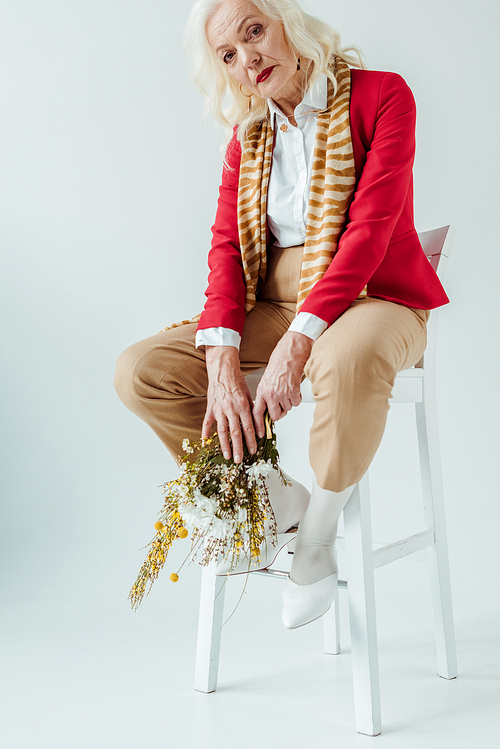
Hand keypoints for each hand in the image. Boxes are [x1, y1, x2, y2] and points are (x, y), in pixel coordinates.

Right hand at [202, 346, 256, 462]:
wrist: (223, 370)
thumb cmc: (237, 381)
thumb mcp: (249, 394)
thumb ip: (252, 410)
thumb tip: (258, 424)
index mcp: (242, 406)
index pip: (248, 427)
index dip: (251, 440)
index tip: (253, 450)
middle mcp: (231, 409)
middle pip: (235, 432)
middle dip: (238, 448)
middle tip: (239, 460)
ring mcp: (219, 410)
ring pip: (222, 431)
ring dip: (225, 445)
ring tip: (227, 456)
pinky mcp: (210, 408)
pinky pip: (207, 423)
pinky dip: (205, 433)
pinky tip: (205, 442)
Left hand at [253, 331, 312, 436]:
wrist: (290, 353)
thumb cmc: (278, 362)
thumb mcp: (266, 380)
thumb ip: (265, 394)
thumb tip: (266, 406)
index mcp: (261, 391)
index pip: (256, 413)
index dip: (258, 425)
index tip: (259, 433)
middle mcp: (271, 394)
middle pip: (274, 415)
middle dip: (278, 412)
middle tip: (280, 405)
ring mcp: (282, 394)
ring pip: (286, 409)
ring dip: (288, 403)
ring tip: (287, 390)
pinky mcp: (294, 392)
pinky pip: (295, 403)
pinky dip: (296, 398)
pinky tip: (293, 387)